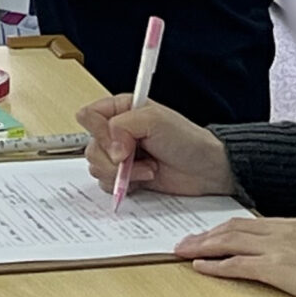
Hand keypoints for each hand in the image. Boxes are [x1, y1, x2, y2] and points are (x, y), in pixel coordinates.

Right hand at [77, 94, 234, 200]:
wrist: (207, 170)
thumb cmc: (186, 140)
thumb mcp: (155, 120)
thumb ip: (122, 126)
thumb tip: (111, 150)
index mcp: (120, 110)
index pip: (88, 116)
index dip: (99, 132)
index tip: (119, 142)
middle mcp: (116, 132)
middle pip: (90, 147)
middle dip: (112, 159)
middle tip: (134, 158)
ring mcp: (121, 156)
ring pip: (96, 167)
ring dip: (122, 174)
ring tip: (148, 169)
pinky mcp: (127, 177)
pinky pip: (107, 184)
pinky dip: (125, 185)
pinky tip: (146, 178)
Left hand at [174, 217, 295, 296]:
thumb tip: (284, 253)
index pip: (250, 222)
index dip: (225, 228)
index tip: (208, 234)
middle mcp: (285, 230)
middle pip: (234, 228)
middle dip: (207, 235)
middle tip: (185, 241)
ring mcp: (281, 248)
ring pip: (231, 242)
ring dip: (203, 247)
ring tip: (183, 252)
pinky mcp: (279, 268)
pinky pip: (239, 265)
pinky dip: (217, 265)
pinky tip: (202, 267)